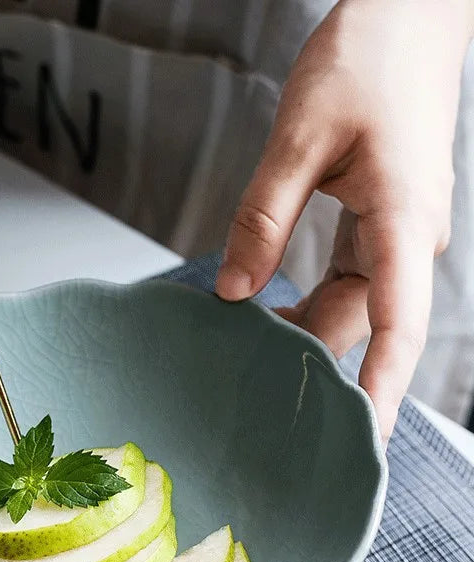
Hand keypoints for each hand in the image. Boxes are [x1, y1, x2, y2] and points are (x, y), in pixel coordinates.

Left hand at [216, 0, 472, 439]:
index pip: (399, 324)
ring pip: (354, 306)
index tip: (362, 437)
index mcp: (403, 219)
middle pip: (366, 324)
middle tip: (263, 404)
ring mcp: (397, 232)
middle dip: (321, 367)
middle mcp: (409, 237)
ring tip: (254, 362)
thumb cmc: (366, 60)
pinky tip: (271, 314)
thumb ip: (265, 218)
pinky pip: (349, 280)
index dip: (380, 385)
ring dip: (309, 333)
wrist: (405, 16)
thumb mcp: (300, 139)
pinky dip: (311, 303)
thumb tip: (235, 290)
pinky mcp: (381, 222)